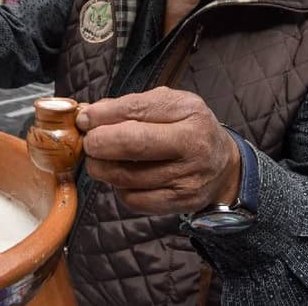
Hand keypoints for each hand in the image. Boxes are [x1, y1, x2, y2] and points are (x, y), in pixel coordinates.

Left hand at [77, 87, 240, 214]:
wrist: (223, 166)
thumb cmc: (187, 129)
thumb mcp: (168, 105)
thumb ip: (130, 105)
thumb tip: (89, 115)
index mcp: (189, 111)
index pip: (136, 110)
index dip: (102, 116)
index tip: (84, 120)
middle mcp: (193, 145)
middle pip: (132, 144)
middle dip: (98, 143)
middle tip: (88, 143)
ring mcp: (188, 177)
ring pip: (126, 176)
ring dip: (102, 168)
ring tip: (101, 159)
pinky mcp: (180, 202)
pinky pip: (133, 199)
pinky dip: (118, 188)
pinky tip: (122, 177)